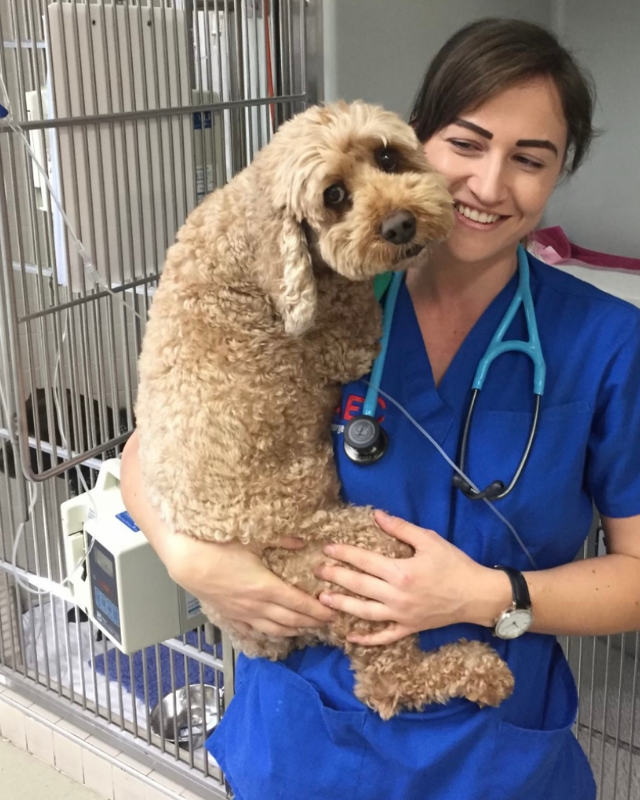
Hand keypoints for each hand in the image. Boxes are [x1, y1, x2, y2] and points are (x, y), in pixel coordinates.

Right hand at [120, 431, 334, 638]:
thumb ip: (282, 540)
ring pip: (273, 628)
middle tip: (325, 624)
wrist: (186, 561)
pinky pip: (253, 629)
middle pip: (290, 620)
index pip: (299, 604)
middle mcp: (257, 605)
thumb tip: (303, 541)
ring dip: (292, 630)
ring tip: (305, 630)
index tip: (332, 614)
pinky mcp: (229, 614)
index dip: (317, 611)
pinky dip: (268, 632)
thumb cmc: (218, 547)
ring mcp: (242, 613)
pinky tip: (273, 632)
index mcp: (267, 587)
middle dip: (310, 622)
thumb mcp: (254, 539)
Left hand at [314, 510, 502, 644]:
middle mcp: (397, 596)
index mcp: (401, 572)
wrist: (477, 595)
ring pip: (365, 613)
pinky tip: (350, 636)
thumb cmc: (454, 565)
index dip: (344, 554)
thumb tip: (377, 515)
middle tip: (317, 571)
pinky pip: (384, 636)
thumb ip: (401, 528)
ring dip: (342, 606)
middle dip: (335, 577)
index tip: (327, 548)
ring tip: (323, 600)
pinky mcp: (409, 628)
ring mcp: (401, 615)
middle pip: (359, 586)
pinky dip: (366, 639)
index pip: (364, 561)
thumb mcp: (429, 540)